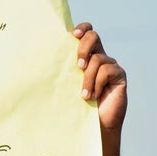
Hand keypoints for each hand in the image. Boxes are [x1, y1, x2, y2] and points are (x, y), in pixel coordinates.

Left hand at [74, 23, 125, 155]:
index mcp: (86, 56)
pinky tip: (94, 96)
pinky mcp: (119, 76)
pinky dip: (97, 83)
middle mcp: (99, 58)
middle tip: (78, 66)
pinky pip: (107, 70)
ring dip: (88, 78)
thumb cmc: (76, 107)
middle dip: (83, 48)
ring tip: (84, 95)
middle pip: (93, 36)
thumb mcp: (65, 87)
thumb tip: (36, 62)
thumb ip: (61, 72)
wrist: (95, 126)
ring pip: (97, 59)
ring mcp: (111, 66)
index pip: (86, 32)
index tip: (73, 35)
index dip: (81, 29)